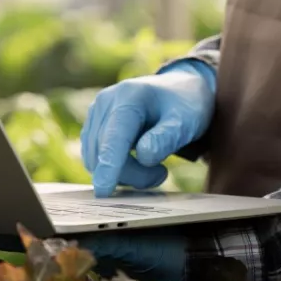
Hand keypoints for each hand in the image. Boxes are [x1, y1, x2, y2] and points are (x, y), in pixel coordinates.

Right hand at [81, 61, 215, 197]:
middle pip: (105, 152)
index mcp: (128, 97)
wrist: (181, 90)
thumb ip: (166, 138)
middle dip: (133, 173)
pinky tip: (138, 163)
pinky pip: (95, 157)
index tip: (104, 190)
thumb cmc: (186, 105)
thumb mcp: (186, 121)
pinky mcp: (94, 126)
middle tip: (162, 174)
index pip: (114, 136)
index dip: (109, 165)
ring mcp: (96, 114)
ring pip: (96, 160)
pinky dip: (115, 168)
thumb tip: (144, 157)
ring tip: (155, 167)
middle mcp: (105, 103)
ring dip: (124, 173)